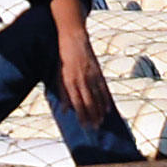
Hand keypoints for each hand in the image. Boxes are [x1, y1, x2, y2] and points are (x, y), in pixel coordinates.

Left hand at [53, 5, 113, 123]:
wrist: (73, 39)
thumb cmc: (63, 58)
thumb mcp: (58, 75)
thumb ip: (62, 94)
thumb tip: (64, 111)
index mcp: (69, 82)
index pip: (77, 104)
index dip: (81, 116)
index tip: (84, 126)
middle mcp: (81, 80)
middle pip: (88, 103)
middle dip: (92, 117)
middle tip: (95, 128)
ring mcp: (91, 76)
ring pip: (97, 98)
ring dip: (100, 111)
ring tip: (101, 122)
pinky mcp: (97, 71)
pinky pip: (103, 89)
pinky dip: (106, 100)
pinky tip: (108, 109)